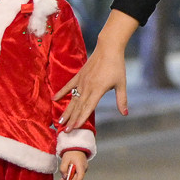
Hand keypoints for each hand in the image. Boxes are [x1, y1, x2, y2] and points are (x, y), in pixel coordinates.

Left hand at [59, 150, 88, 179]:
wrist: (76, 148)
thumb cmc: (71, 153)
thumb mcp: (65, 159)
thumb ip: (63, 169)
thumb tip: (64, 177)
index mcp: (81, 165)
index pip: (81, 175)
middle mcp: (83, 168)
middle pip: (77, 178)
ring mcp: (83, 169)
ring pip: (76, 177)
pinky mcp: (80, 169)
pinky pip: (76, 175)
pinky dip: (71, 177)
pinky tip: (65, 178)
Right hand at [61, 11, 135, 126]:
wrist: (108, 48)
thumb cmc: (117, 66)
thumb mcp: (121, 83)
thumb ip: (121, 99)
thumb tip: (125, 114)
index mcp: (98, 89)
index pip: (88, 107)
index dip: (81, 118)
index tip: (75, 127)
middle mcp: (88, 87)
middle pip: (78, 106)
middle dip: (71, 119)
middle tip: (65, 131)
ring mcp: (82, 81)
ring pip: (72, 99)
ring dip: (66, 110)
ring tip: (59, 120)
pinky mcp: (79, 75)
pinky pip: (68, 86)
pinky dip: (61, 92)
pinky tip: (54, 99)